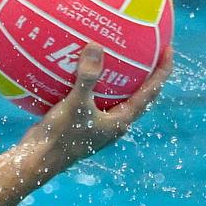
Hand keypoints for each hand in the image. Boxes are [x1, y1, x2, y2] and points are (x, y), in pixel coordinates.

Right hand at [18, 42, 172, 177]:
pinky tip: (77, 68)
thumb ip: (87, 77)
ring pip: (115, 96)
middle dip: (145, 72)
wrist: (37, 160)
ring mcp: (98, 123)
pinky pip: (92, 97)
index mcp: (122, 120)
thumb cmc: (61, 136)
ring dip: (118, 77)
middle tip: (148, 48)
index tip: (168, 47)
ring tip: (116, 54)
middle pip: (139, 93)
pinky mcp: (81, 122)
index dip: (162, 69)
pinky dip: (90, 82)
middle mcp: (114, 122)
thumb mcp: (76, 104)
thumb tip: (96, 45)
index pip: (151, 91)